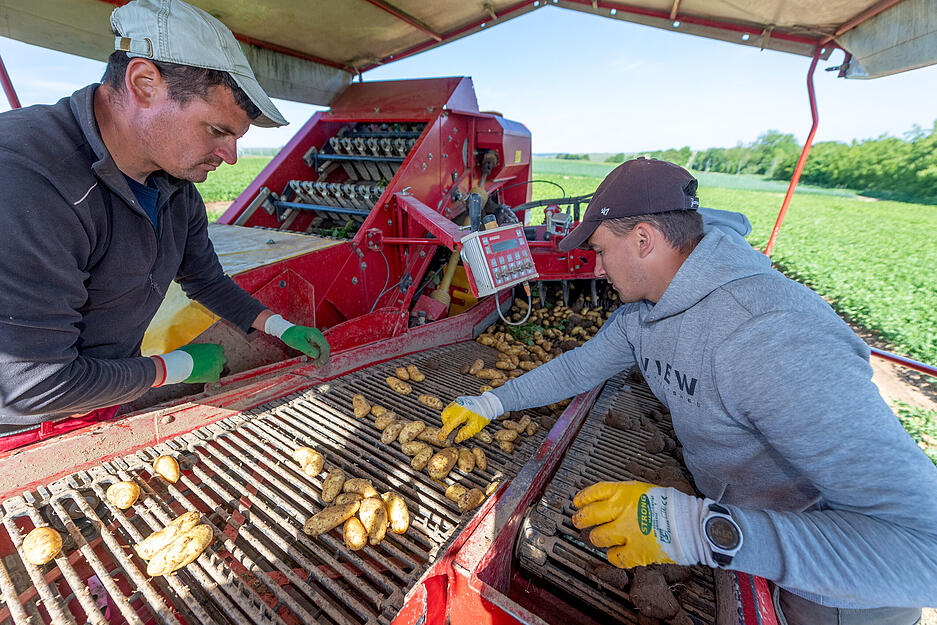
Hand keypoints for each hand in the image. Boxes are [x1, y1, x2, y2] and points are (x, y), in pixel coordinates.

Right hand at [151, 343, 225, 385]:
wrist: (181, 364)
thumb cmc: (183, 355)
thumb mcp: (194, 348)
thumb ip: (201, 351)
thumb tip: (200, 353)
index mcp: (214, 348)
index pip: (220, 350)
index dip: (214, 354)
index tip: (209, 357)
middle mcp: (219, 357)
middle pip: (222, 360)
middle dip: (216, 362)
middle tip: (207, 364)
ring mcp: (218, 367)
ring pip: (218, 369)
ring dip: (212, 370)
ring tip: (200, 370)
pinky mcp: (215, 376)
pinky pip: (214, 378)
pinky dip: (208, 378)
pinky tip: (200, 376)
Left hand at [280, 325, 329, 366]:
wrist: (286, 331)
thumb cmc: (291, 335)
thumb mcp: (298, 343)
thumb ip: (308, 349)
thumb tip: (317, 356)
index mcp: (315, 334)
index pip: (324, 346)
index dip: (324, 355)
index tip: (321, 363)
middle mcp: (318, 336)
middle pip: (325, 348)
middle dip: (323, 357)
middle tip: (318, 366)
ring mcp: (316, 339)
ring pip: (322, 349)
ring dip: (321, 357)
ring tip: (317, 365)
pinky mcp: (313, 342)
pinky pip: (318, 349)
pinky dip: (317, 356)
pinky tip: (315, 361)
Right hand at [439, 393, 502, 442]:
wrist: (488, 403)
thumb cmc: (483, 415)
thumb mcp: (475, 427)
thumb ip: (464, 433)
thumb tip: (456, 439)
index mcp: (461, 413)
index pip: (449, 424)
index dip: (444, 433)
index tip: (441, 438)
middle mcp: (457, 405)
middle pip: (445, 416)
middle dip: (446, 424)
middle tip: (452, 431)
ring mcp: (457, 401)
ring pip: (446, 411)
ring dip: (448, 419)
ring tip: (456, 425)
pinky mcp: (458, 400)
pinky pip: (450, 408)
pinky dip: (451, 414)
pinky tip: (457, 418)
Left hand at [572, 481, 706, 568]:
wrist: (690, 524)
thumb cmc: (672, 505)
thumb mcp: (644, 491)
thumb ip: (625, 496)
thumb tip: (610, 502)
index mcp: (624, 493)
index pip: (594, 492)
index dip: (583, 498)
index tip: (577, 502)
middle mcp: (621, 511)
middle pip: (589, 515)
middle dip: (581, 520)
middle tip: (578, 522)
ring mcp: (626, 532)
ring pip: (598, 537)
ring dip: (598, 538)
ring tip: (600, 539)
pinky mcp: (634, 552)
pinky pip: (614, 557)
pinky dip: (613, 556)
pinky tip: (616, 553)